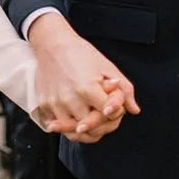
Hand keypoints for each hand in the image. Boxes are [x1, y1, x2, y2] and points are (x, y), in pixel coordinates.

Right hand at [28, 13, 139, 141]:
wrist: (52, 45)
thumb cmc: (81, 53)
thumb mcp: (107, 67)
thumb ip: (124, 90)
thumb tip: (134, 110)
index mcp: (87, 88)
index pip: (108, 114)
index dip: (115, 113)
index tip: (113, 108)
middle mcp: (69, 99)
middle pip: (92, 128)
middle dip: (104, 126)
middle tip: (106, 120)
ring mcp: (55, 104)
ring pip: (74, 133)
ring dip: (87, 132)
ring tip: (92, 124)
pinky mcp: (44, 106)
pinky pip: (58, 127)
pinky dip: (68, 128)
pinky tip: (76, 120)